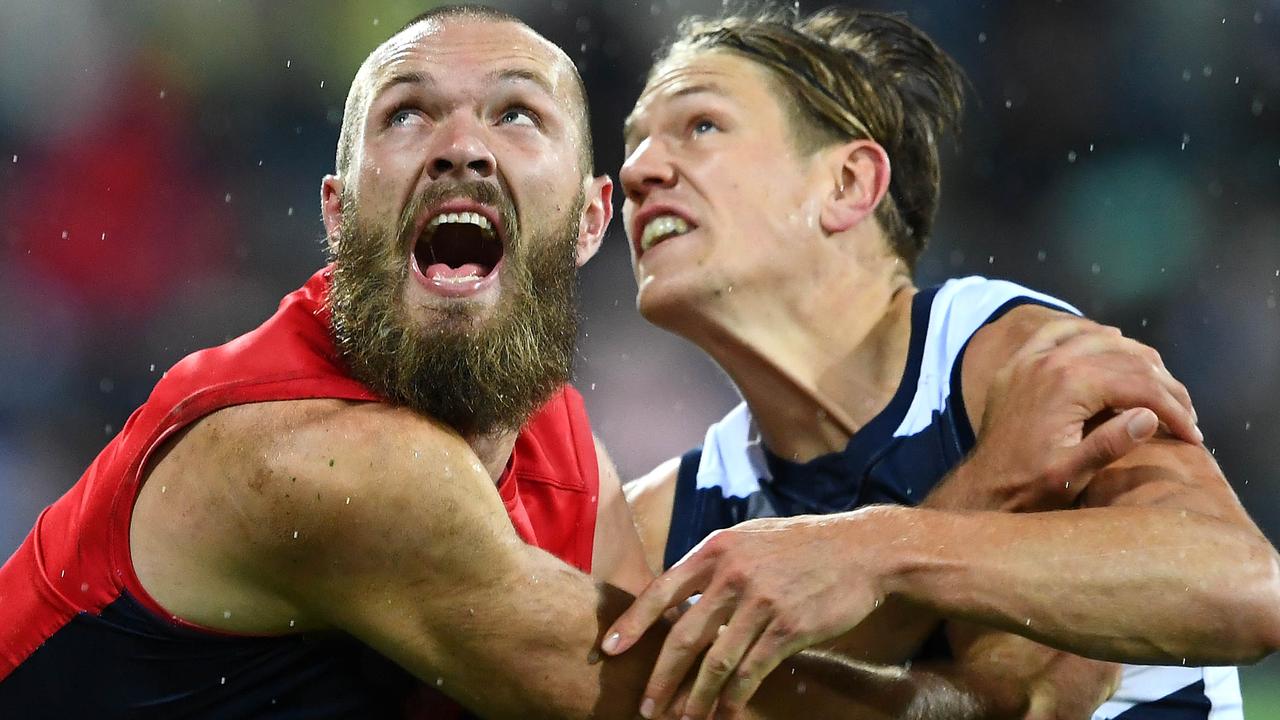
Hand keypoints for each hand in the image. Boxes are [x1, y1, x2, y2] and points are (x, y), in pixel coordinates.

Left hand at [600, 509, 893, 719]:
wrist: (861, 549)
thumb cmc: (801, 545)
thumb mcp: (749, 538)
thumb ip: (714, 564)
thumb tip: (677, 596)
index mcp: (717, 550)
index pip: (662, 590)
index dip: (633, 622)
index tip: (609, 650)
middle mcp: (733, 575)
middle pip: (683, 635)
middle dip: (661, 677)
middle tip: (646, 707)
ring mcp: (761, 602)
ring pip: (716, 661)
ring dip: (695, 698)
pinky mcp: (789, 628)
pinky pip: (752, 671)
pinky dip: (734, 698)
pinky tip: (724, 714)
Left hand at [960, 317, 1198, 510]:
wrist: (983, 485)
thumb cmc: (1028, 486)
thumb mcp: (1071, 475)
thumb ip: (1111, 444)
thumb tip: (1151, 415)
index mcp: (1069, 385)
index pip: (1139, 385)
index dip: (1173, 409)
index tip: (1193, 435)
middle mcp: (1051, 361)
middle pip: (1125, 358)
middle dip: (1163, 383)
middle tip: (1185, 410)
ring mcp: (1032, 358)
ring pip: (1097, 338)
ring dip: (1133, 354)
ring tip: (1160, 380)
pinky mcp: (1019, 363)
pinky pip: (1056, 331)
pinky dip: (1086, 330)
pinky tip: (1107, 338)